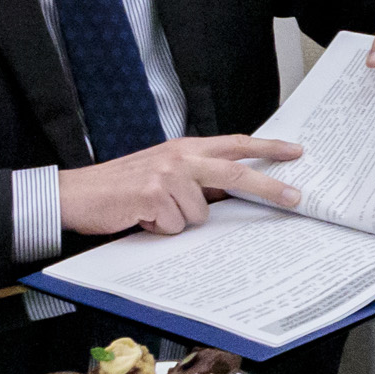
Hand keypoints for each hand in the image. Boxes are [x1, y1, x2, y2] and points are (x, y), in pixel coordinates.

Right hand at [60, 133, 305, 238]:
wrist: (78, 194)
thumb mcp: (163, 172)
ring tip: (153, 213)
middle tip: (295, 197)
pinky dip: (161, 229)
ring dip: (179, 222)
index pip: (234, 144)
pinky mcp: (153, 195)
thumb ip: (196, 176)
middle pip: (236, 173)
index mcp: (185, 148)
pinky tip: (142, 218)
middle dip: (269, 187)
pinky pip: (177, 226)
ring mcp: (167, 175)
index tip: (296, 151)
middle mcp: (180, 157)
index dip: (267, 147)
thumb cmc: (122, 187)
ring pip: (201, 213)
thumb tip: (231, 192)